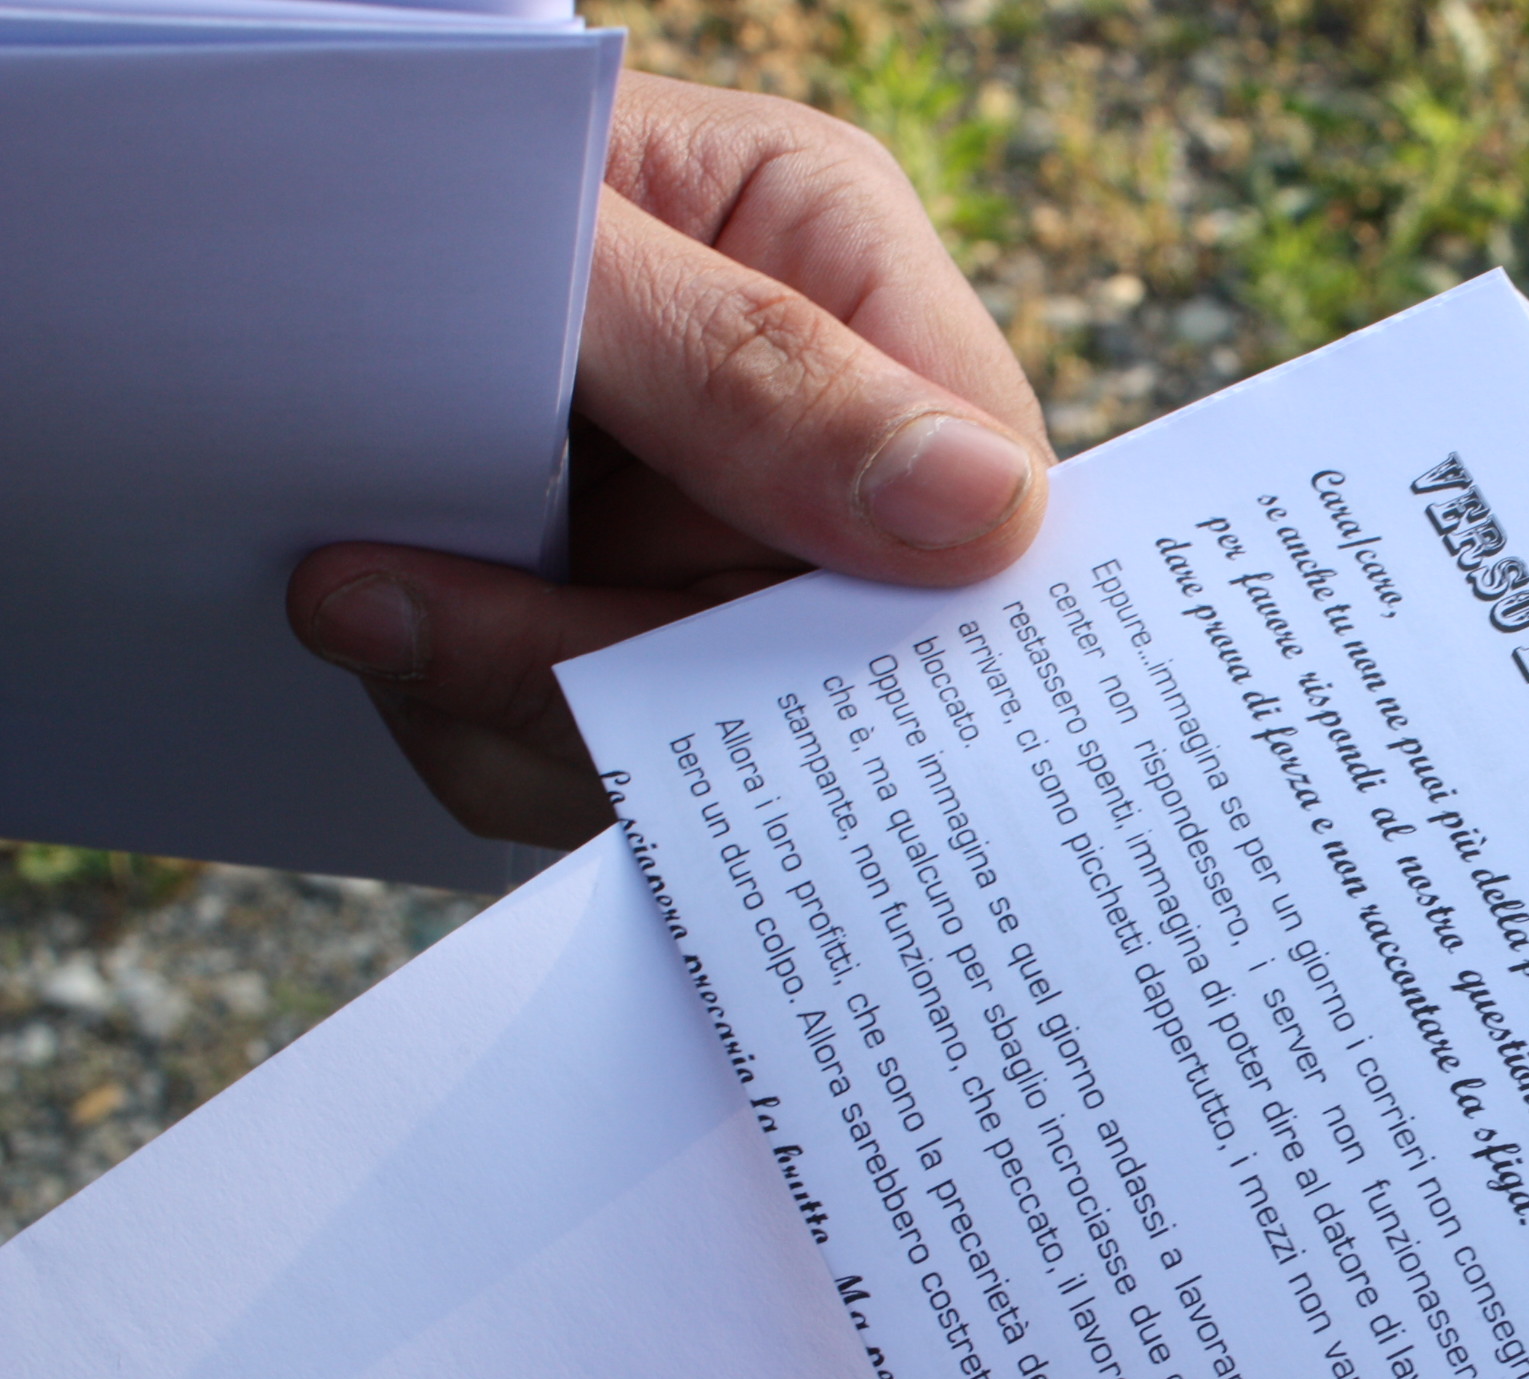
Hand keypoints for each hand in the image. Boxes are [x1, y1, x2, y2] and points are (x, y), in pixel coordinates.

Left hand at [287, 71, 1048, 849]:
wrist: (250, 204)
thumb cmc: (410, 163)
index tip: (774, 667)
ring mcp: (718, 553)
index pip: (982, 493)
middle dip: (665, 681)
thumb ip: (751, 365)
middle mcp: (820, 440)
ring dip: (546, 718)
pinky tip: (386, 633)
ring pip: (723, 743)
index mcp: (855, 288)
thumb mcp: (576, 231)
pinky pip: (602, 768)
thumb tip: (982, 512)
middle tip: (464, 646)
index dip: (911, 614)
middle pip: (851, 657)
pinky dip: (489, 737)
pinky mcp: (617, 637)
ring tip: (370, 606)